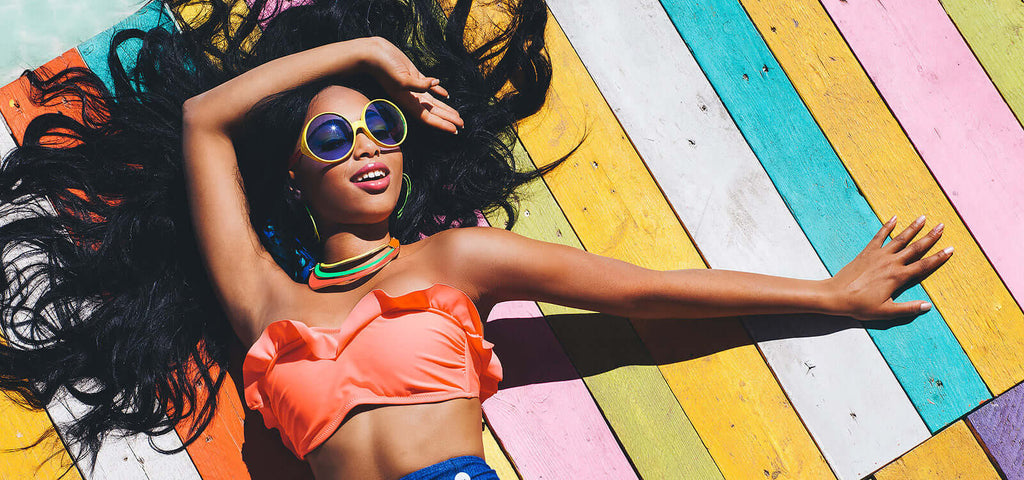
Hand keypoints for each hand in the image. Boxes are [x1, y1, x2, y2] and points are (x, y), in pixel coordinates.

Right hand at [359, 37, 463, 133]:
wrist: (373, 53)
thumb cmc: (384, 67)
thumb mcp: (402, 78)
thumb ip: (419, 84)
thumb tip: (435, 84)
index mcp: (407, 101)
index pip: (428, 117)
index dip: (442, 124)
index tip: (455, 130)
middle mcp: (411, 97)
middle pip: (433, 112)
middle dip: (447, 119)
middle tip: (462, 125)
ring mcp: (413, 86)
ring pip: (433, 102)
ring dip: (445, 109)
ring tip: (457, 116)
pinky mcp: (413, 75)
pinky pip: (429, 86)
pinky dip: (439, 91)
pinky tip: (447, 95)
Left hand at [824, 215, 952, 320]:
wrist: (836, 295)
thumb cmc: (860, 305)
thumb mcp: (886, 312)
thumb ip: (908, 309)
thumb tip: (928, 306)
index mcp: (898, 277)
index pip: (923, 266)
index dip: (938, 258)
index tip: (950, 249)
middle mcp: (891, 263)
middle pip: (915, 248)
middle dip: (930, 237)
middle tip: (942, 226)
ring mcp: (878, 255)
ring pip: (900, 239)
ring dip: (912, 228)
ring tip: (923, 217)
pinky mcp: (866, 252)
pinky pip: (879, 236)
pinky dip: (886, 226)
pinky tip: (894, 218)